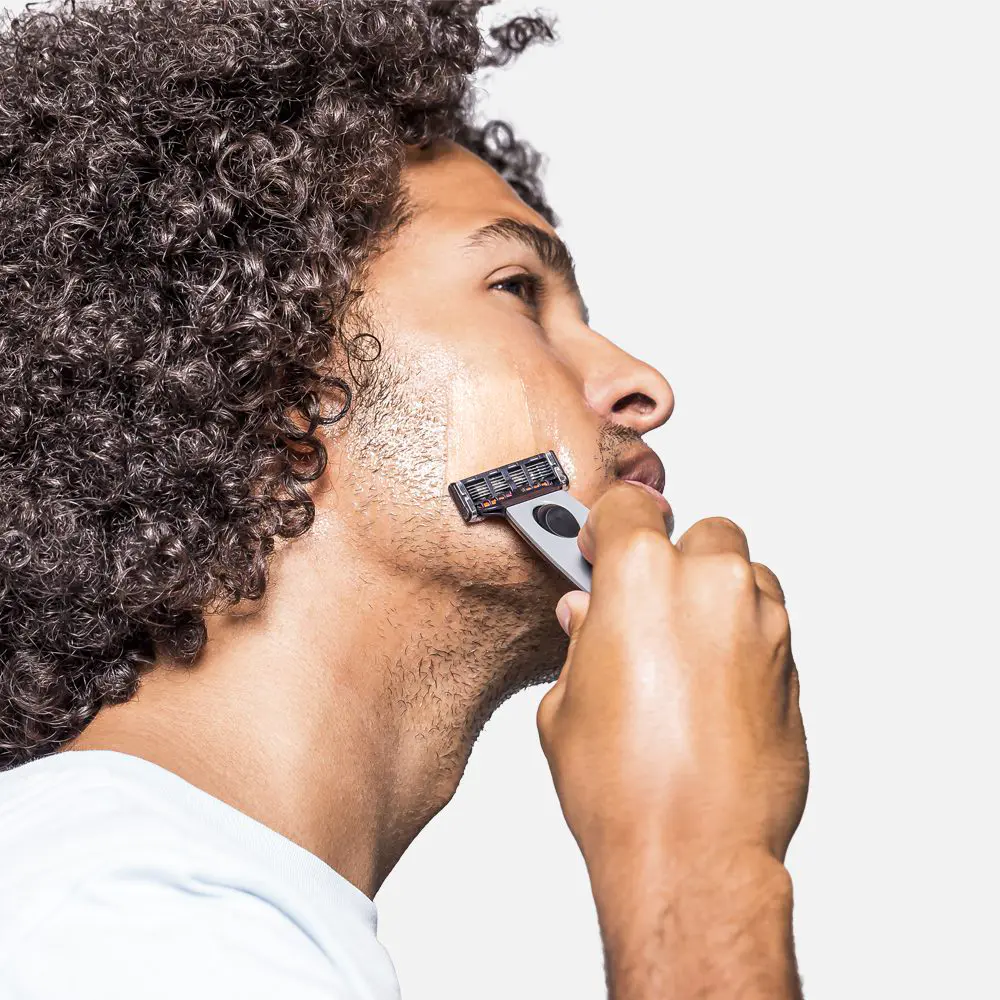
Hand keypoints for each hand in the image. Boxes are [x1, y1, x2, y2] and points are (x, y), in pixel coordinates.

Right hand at [536, 482, 807, 874]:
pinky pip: (768, 624)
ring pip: (743, 575)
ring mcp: (762, 623)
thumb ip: (582, 642)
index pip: (628, 507)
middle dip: (673, 559)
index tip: (602, 545)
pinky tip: (712, 686)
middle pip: (700, 532)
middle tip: (644, 607)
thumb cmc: (624, 787)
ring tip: (681, 651)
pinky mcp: (794, 665)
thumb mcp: (567, 703)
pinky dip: (743, 637)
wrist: (693, 853)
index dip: (609, 527)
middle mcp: (710, 585)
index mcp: (642, 577)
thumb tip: (587, 618)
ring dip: (714, 596)